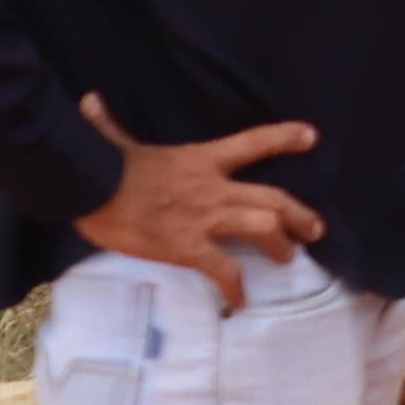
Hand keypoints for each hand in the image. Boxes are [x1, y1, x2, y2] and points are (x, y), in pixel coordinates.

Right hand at [67, 94, 321, 311]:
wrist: (88, 188)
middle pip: (273, 198)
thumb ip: (111, 126)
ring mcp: (204, 218)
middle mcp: (213, 188)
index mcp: (201, 159)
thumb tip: (89, 101)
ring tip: (289, 258)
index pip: (252, 143)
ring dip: (281, 245)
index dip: (284, 138)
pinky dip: (235, 289)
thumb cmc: (101, 165)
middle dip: (299, 214)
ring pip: (262, 228)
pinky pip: (224, 271)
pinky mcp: (189, 247)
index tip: (312, 136)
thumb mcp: (114, 142)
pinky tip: (239, 303)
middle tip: (316, 229)